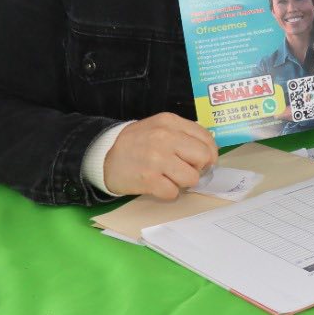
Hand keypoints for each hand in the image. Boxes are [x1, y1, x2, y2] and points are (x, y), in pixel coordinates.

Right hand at [103, 113, 217, 199]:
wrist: (103, 155)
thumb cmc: (137, 143)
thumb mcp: (159, 127)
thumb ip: (183, 134)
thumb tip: (209, 152)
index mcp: (170, 122)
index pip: (206, 138)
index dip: (210, 153)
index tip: (203, 161)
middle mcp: (165, 137)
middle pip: (204, 158)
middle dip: (198, 168)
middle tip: (186, 169)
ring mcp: (157, 159)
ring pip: (192, 178)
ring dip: (183, 182)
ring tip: (169, 177)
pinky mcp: (149, 179)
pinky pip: (174, 192)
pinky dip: (168, 192)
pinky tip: (158, 184)